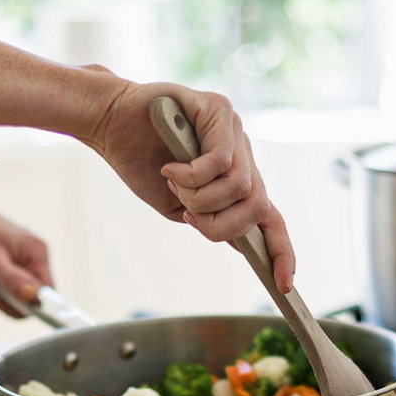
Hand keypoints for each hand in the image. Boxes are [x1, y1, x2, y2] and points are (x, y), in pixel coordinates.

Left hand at [0, 188, 52, 316]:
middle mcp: (31, 258)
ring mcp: (17, 263)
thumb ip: (13, 281)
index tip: (2, 301)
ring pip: (8, 297)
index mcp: (36, 253)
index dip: (27, 303)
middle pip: (24, 298)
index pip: (46, 292)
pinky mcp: (4, 266)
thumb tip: (34, 298)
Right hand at [83, 74, 295, 292]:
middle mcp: (243, 155)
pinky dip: (192, 176)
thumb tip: (239, 242)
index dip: (281, 251)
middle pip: (258, 206)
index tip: (284, 284)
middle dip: (222, 224)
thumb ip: (210, 220)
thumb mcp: (179, 207)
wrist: (111, 124)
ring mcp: (234, 132)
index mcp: (237, 179)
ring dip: (201, 198)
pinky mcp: (219, 110)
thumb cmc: (142, 164)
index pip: (270, 218)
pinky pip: (221, 162)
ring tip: (174, 184)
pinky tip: (170, 170)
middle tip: (189, 215)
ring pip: (241, 187)